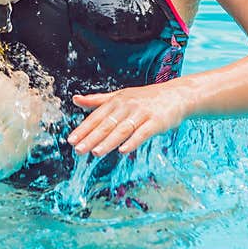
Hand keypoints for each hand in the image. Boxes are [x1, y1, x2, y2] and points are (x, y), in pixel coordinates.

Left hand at [67, 84, 184, 156]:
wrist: (176, 95)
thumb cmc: (144, 99)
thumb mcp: (120, 96)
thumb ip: (97, 100)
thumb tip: (75, 99)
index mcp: (116, 101)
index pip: (96, 117)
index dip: (83, 129)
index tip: (71, 140)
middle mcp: (127, 106)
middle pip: (107, 124)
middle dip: (91, 138)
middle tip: (78, 150)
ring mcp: (142, 113)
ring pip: (122, 129)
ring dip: (108, 141)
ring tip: (96, 152)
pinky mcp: (156, 121)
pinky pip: (143, 133)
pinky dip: (133, 141)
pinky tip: (123, 151)